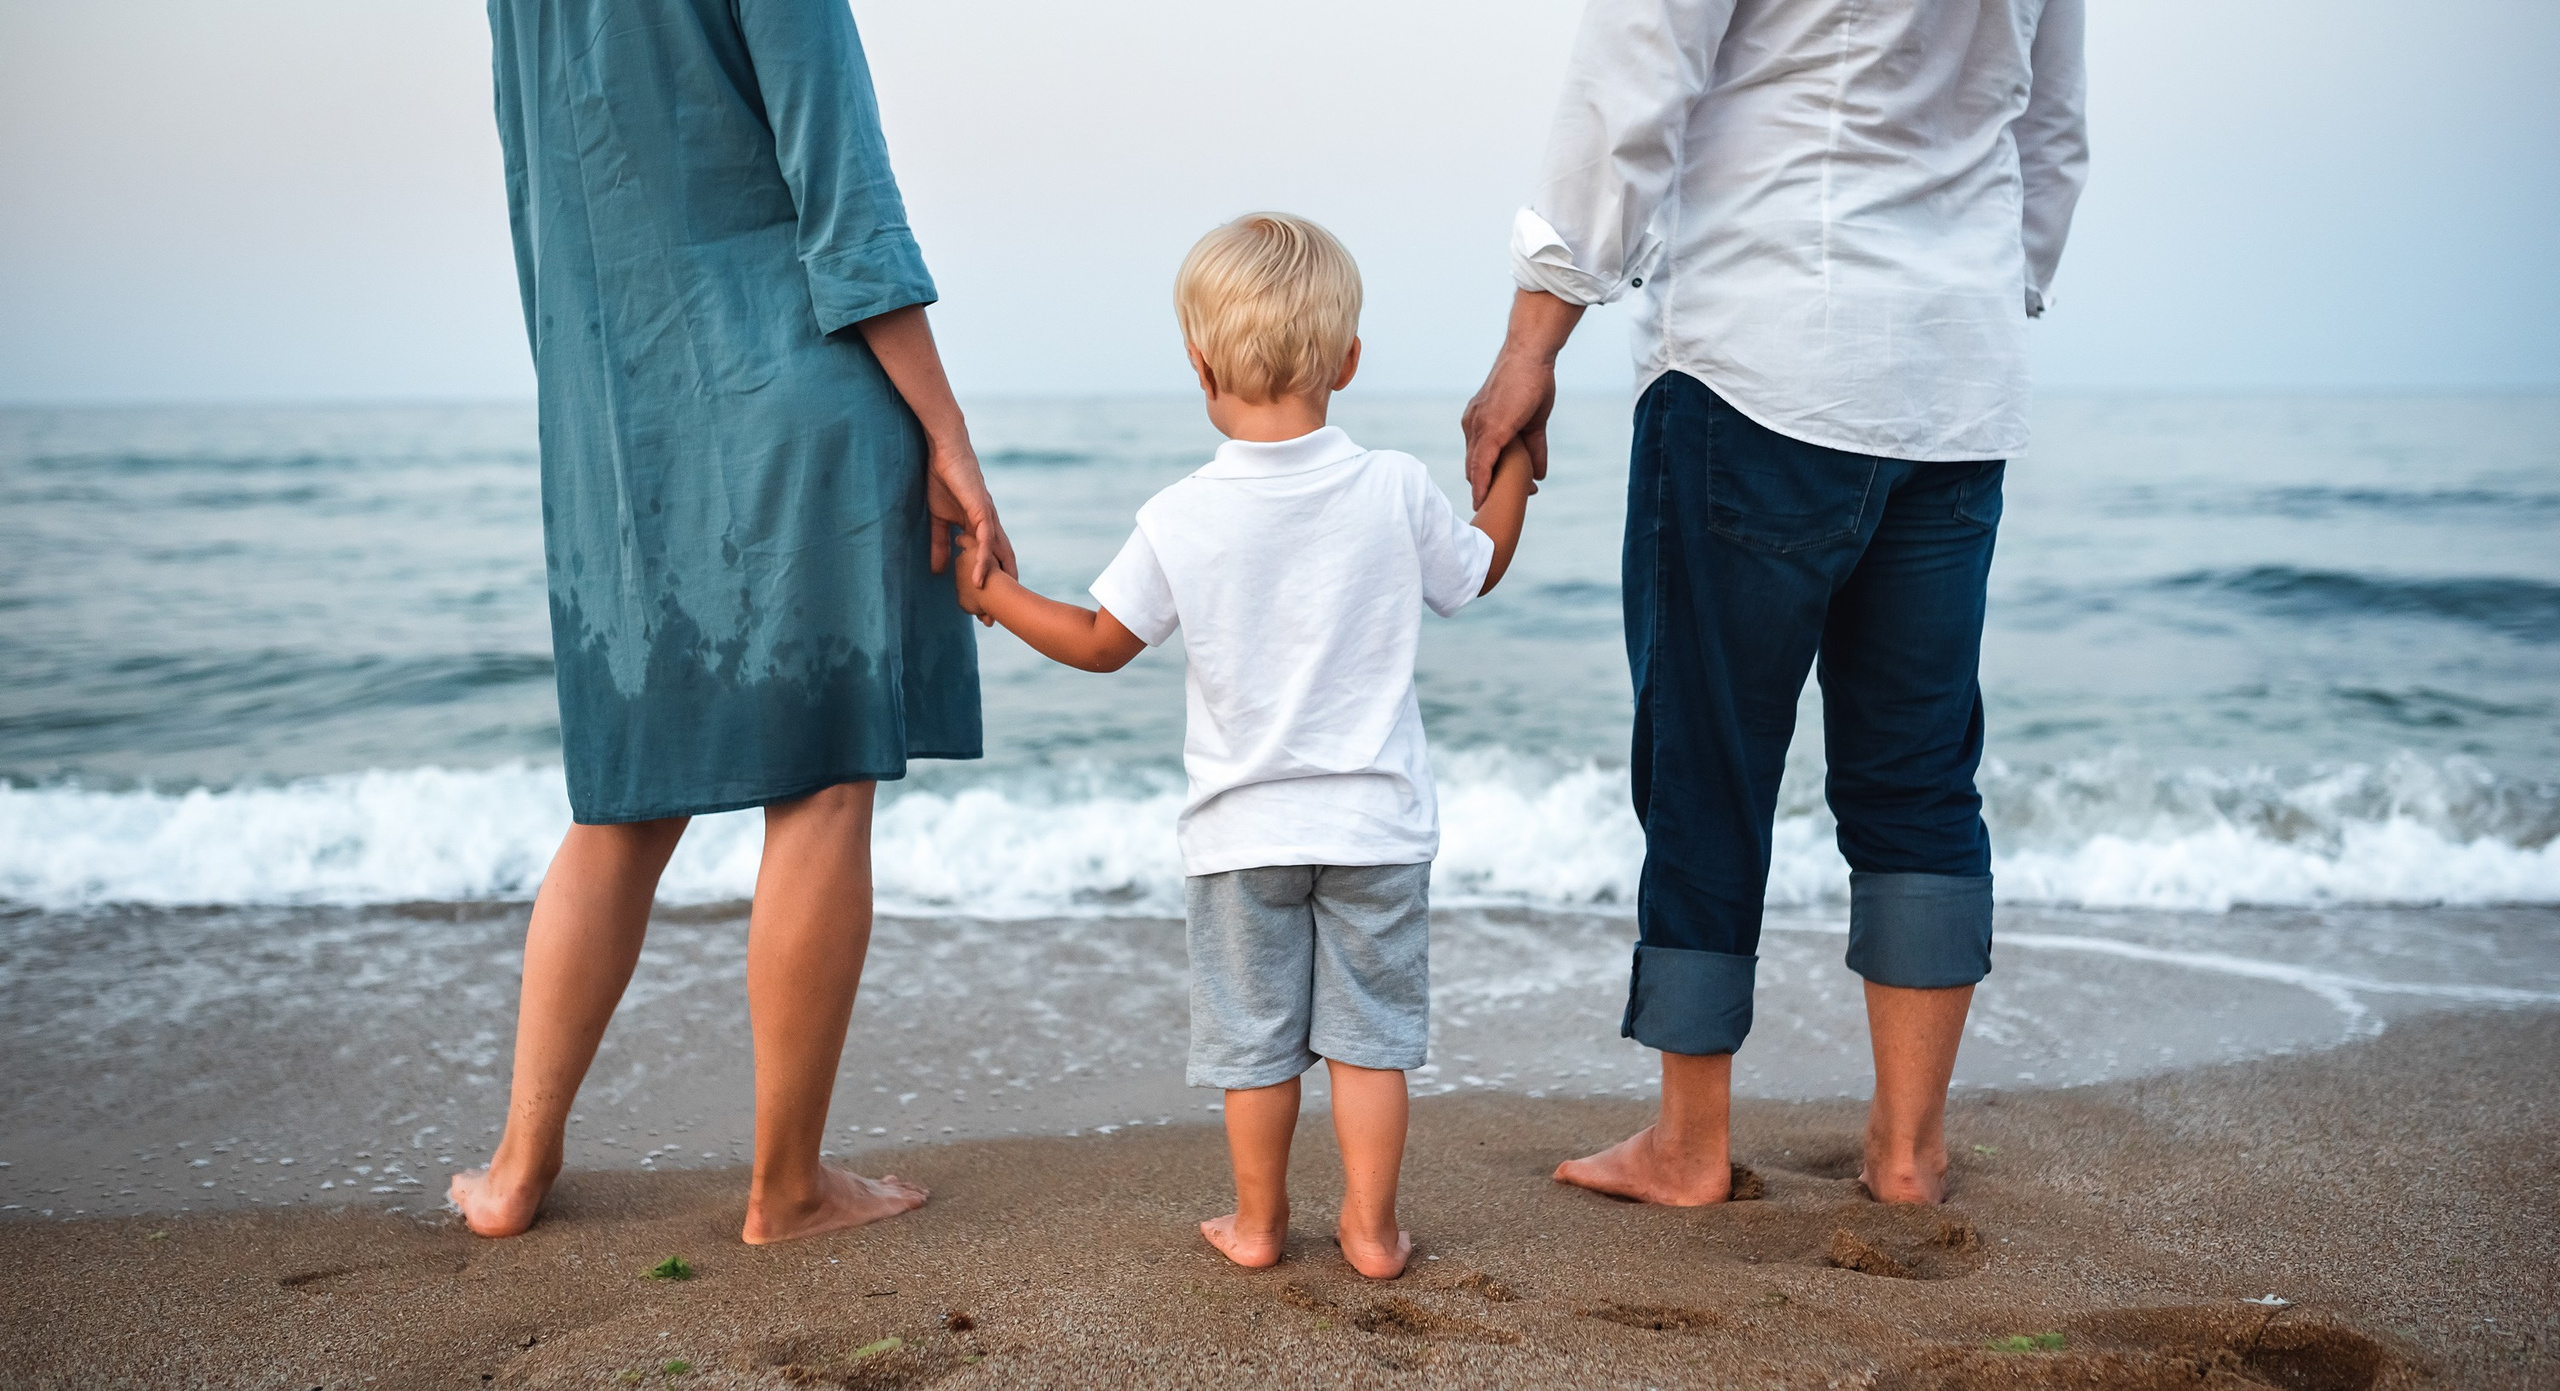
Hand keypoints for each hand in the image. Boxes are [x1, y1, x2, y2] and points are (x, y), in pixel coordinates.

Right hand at [924, 436, 1014, 627]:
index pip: (990, 561)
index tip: (983, 609)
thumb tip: (938, 570)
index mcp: (981, 527)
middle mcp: (990, 526)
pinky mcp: (981, 510)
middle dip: (998, 592)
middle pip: (1001, 564)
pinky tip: (980, 580)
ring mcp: (988, 518)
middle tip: (991, 620)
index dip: (989, 584)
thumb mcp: (939, 519)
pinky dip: (984, 561)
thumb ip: (941, 543)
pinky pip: (985, 541)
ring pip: (997, 557)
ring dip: (993, 584)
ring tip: (987, 609)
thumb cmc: (943, 479)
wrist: (944, 449)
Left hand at [1461, 289, 1582, 507]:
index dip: (1487, 479)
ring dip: (1488, 491)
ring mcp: (1478, 426)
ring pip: (1477, 468)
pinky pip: (1482, 463)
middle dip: (1489, 488)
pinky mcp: (1490, 428)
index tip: (1495, 497)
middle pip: (1475, 467)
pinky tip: (1483, 499)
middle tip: (1506, 505)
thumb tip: (1539, 474)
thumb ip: (1533, 448)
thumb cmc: (1532, 381)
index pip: (1478, 459)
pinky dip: (1482, 482)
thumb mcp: (1533, 421)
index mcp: (1480, 423)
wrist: (1531, 355)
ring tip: (1499, 509)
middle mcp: (1473, 425)